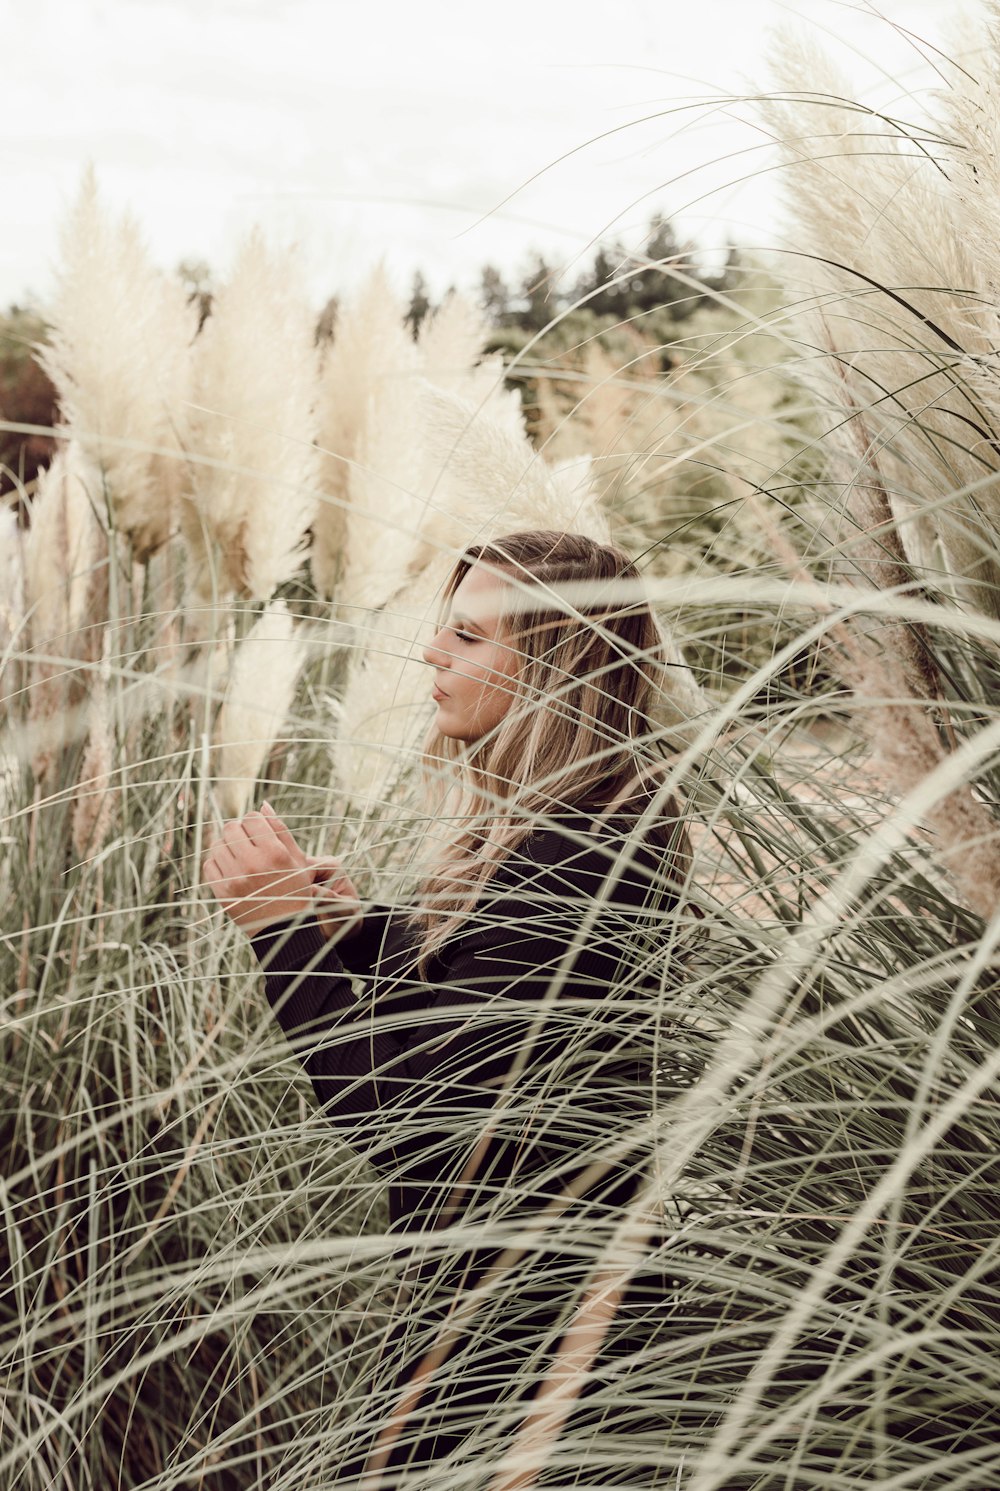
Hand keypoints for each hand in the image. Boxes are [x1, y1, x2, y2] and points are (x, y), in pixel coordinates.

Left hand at [203, 803, 360, 937]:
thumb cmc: (295, 891)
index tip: (259, 833)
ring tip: (240, 857)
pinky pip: (209, 865)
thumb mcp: (297, 860)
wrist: (284, 930)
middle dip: (239, 831)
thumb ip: (280, 830)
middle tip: (248, 843)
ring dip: (227, 846)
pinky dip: (218, 864)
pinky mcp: (222, 893)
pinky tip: (231, 870)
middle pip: (232, 828)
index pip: (252, 818)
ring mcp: (235, 880)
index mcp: (275, 854)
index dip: (255, 822)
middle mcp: (253, 864)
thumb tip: (263, 804)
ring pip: (217, 845)